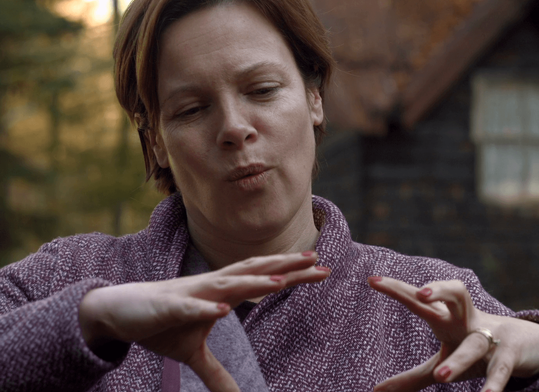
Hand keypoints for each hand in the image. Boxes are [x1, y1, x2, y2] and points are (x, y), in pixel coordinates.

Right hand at [79, 251, 328, 391]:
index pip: (264, 280)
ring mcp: (191, 293)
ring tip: (281, 281)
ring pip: (227, 284)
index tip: (323, 270)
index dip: (293, 275)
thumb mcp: (193, 354)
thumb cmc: (162, 324)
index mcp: (223, 292)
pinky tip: (222, 309)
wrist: (121, 312)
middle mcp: (212, 286)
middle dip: (285, 267)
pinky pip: (189, 307)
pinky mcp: (168, 306)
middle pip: (254, 273)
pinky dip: (205, 307)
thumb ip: (216, 372)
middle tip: (316, 261)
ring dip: (254, 282)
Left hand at [368, 277, 538, 391]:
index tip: (372, 279)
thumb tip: (375, 391)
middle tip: (421, 295)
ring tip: (441, 378)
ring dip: (460, 360)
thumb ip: (411, 377)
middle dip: (440, 291)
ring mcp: (490, 338)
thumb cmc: (473, 350)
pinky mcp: (509, 357)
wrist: (524, 346)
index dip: (398, 288)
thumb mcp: (441, 362)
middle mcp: (468, 321)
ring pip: (475, 344)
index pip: (421, 299)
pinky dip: (494, 384)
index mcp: (448, 318)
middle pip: (456, 295)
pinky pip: (501, 370)